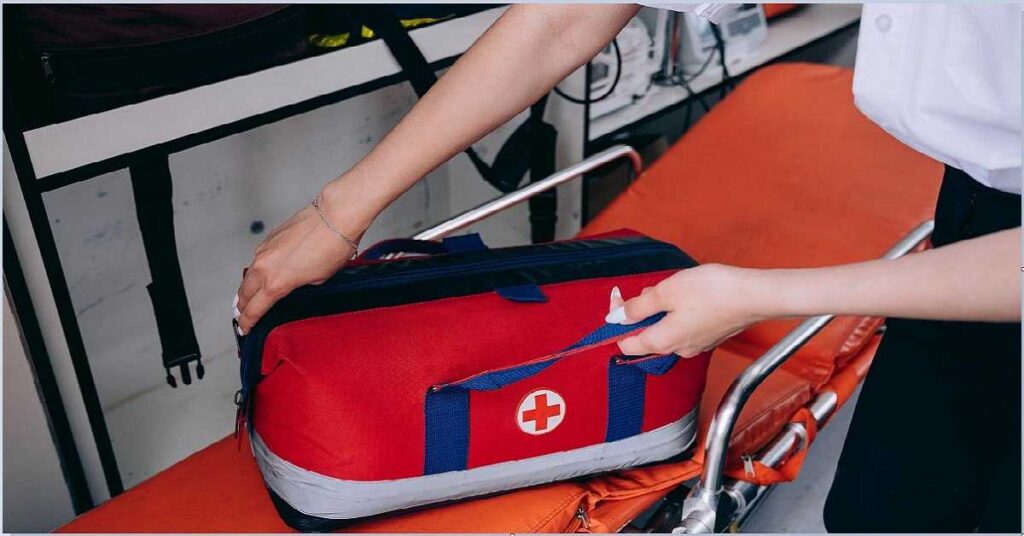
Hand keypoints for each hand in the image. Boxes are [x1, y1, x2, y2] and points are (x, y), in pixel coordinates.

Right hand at [234, 180, 374, 334]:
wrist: (336, 216)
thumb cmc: (333, 246)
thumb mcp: (319, 279)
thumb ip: (299, 286)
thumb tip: (294, 285)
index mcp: (276, 283)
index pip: (253, 310)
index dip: (247, 322)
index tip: (244, 328)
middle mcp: (264, 266)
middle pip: (244, 293)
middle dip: (242, 306)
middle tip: (243, 315)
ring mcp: (264, 250)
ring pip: (248, 274)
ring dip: (247, 287)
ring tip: (248, 296)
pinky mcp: (269, 238)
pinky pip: (257, 259)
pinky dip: (257, 269)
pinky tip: (263, 272)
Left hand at [605, 264, 769, 356]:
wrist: (753, 295)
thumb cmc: (712, 291)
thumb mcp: (665, 292)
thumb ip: (637, 307)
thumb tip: (615, 318)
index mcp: (662, 342)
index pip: (626, 344)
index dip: (617, 321)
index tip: (620, 299)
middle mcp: (678, 350)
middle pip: (646, 336)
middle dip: (641, 312)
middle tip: (651, 289)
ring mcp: (695, 345)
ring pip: (665, 329)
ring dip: (661, 310)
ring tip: (672, 288)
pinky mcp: (709, 337)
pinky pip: (683, 327)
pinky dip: (678, 312)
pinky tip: (688, 295)